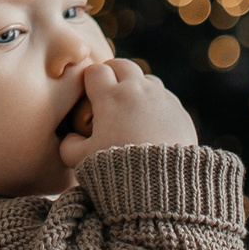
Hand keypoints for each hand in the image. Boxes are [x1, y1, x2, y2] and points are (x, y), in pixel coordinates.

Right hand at [58, 60, 197, 167]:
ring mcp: (162, 99)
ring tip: (131, 108)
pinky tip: (151, 124)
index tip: (89, 93)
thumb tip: (71, 137)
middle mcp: (137, 91)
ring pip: (147, 79)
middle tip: (108, 90)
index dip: (90, 79)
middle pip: (123, 65)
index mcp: (110, 97)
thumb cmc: (116, 169)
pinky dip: (156, 105)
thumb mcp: (80, 160)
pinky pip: (166, 99)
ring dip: (137, 87)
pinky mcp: (180, 112)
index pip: (96, 70)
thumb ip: (68, 144)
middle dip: (113, 73)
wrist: (160, 184)